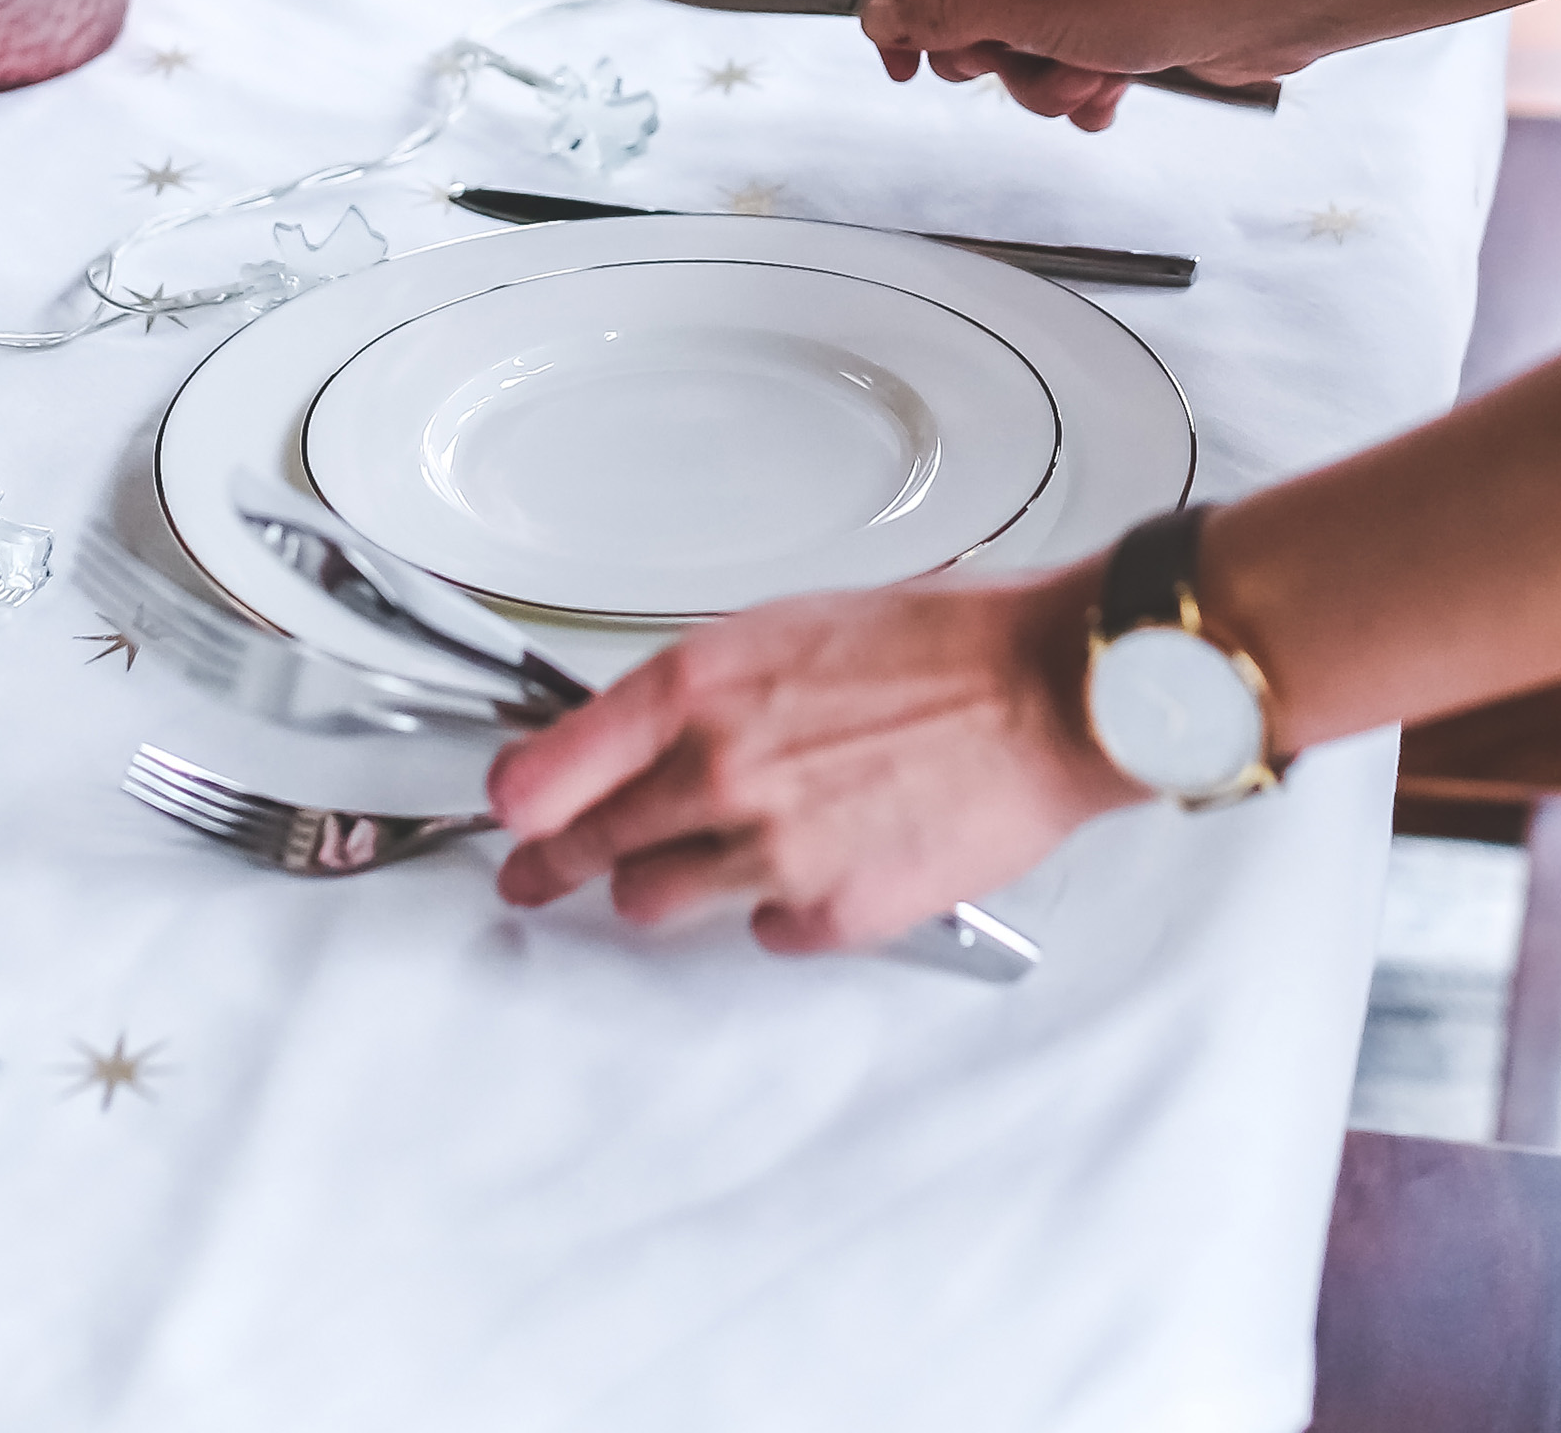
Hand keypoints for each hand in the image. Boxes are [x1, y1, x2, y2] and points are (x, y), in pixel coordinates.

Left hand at [488, 567, 1143, 950]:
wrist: (1049, 693)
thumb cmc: (942, 646)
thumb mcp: (787, 630)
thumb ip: (701, 692)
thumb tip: (643, 733)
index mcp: (697, 688)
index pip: (545, 772)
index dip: (517, 801)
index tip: (511, 813)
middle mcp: (719, 773)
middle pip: (588, 848)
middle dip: (553, 864)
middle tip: (534, 878)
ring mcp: (772, 853)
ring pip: (654, 903)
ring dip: (662, 885)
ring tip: (693, 863)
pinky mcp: (831, 914)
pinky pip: (761, 930)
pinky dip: (774, 905)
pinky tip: (809, 864)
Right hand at [857, 0, 1315, 130]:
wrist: (1260, 1)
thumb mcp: (1027, 9)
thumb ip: (942, 17)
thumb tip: (879, 15)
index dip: (895, 1)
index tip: (900, 61)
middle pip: (966, 8)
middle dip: (989, 57)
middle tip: (1015, 61)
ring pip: (1019, 48)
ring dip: (1044, 81)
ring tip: (1088, 76)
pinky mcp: (1118, 18)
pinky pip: (1068, 63)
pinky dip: (1084, 87)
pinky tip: (1115, 90)